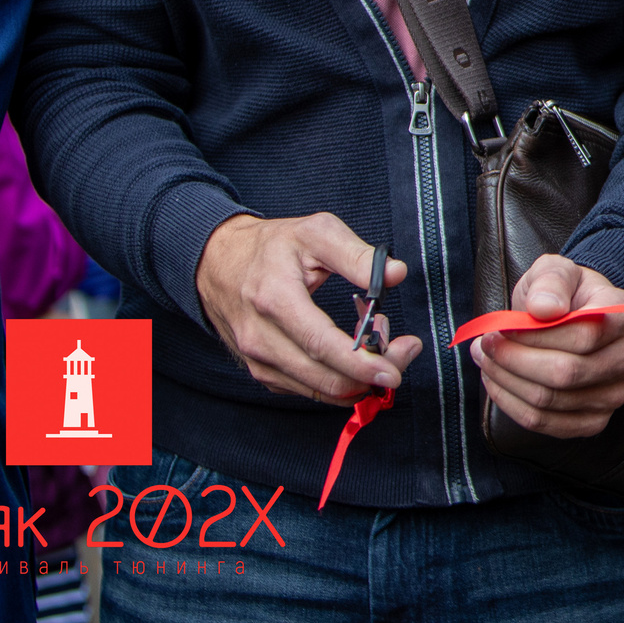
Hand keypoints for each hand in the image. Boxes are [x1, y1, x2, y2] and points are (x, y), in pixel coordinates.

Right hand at [195, 212, 420, 404]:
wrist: (218, 263)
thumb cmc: (271, 247)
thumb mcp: (315, 232)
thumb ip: (357, 255)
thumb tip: (396, 273)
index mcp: (275, 300)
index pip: (321, 345)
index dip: (361, 364)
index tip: (394, 370)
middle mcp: (261, 339)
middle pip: (325, 377)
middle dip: (373, 372)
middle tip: (405, 349)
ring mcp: (259, 361)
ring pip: (320, 390)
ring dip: (359, 375)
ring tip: (376, 338)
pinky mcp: (263, 373)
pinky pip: (310, 390)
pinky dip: (339, 378)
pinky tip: (351, 350)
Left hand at [467, 253, 623, 437]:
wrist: (573, 316)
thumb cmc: (564, 294)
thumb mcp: (555, 270)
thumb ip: (550, 281)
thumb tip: (543, 308)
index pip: (585, 334)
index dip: (537, 335)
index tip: (503, 326)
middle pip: (565, 372)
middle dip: (514, 359)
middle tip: (486, 344)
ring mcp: (615, 394)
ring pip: (550, 400)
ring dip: (506, 381)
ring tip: (487, 359)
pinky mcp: (595, 421)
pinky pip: (545, 423)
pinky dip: (512, 404)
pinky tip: (499, 382)